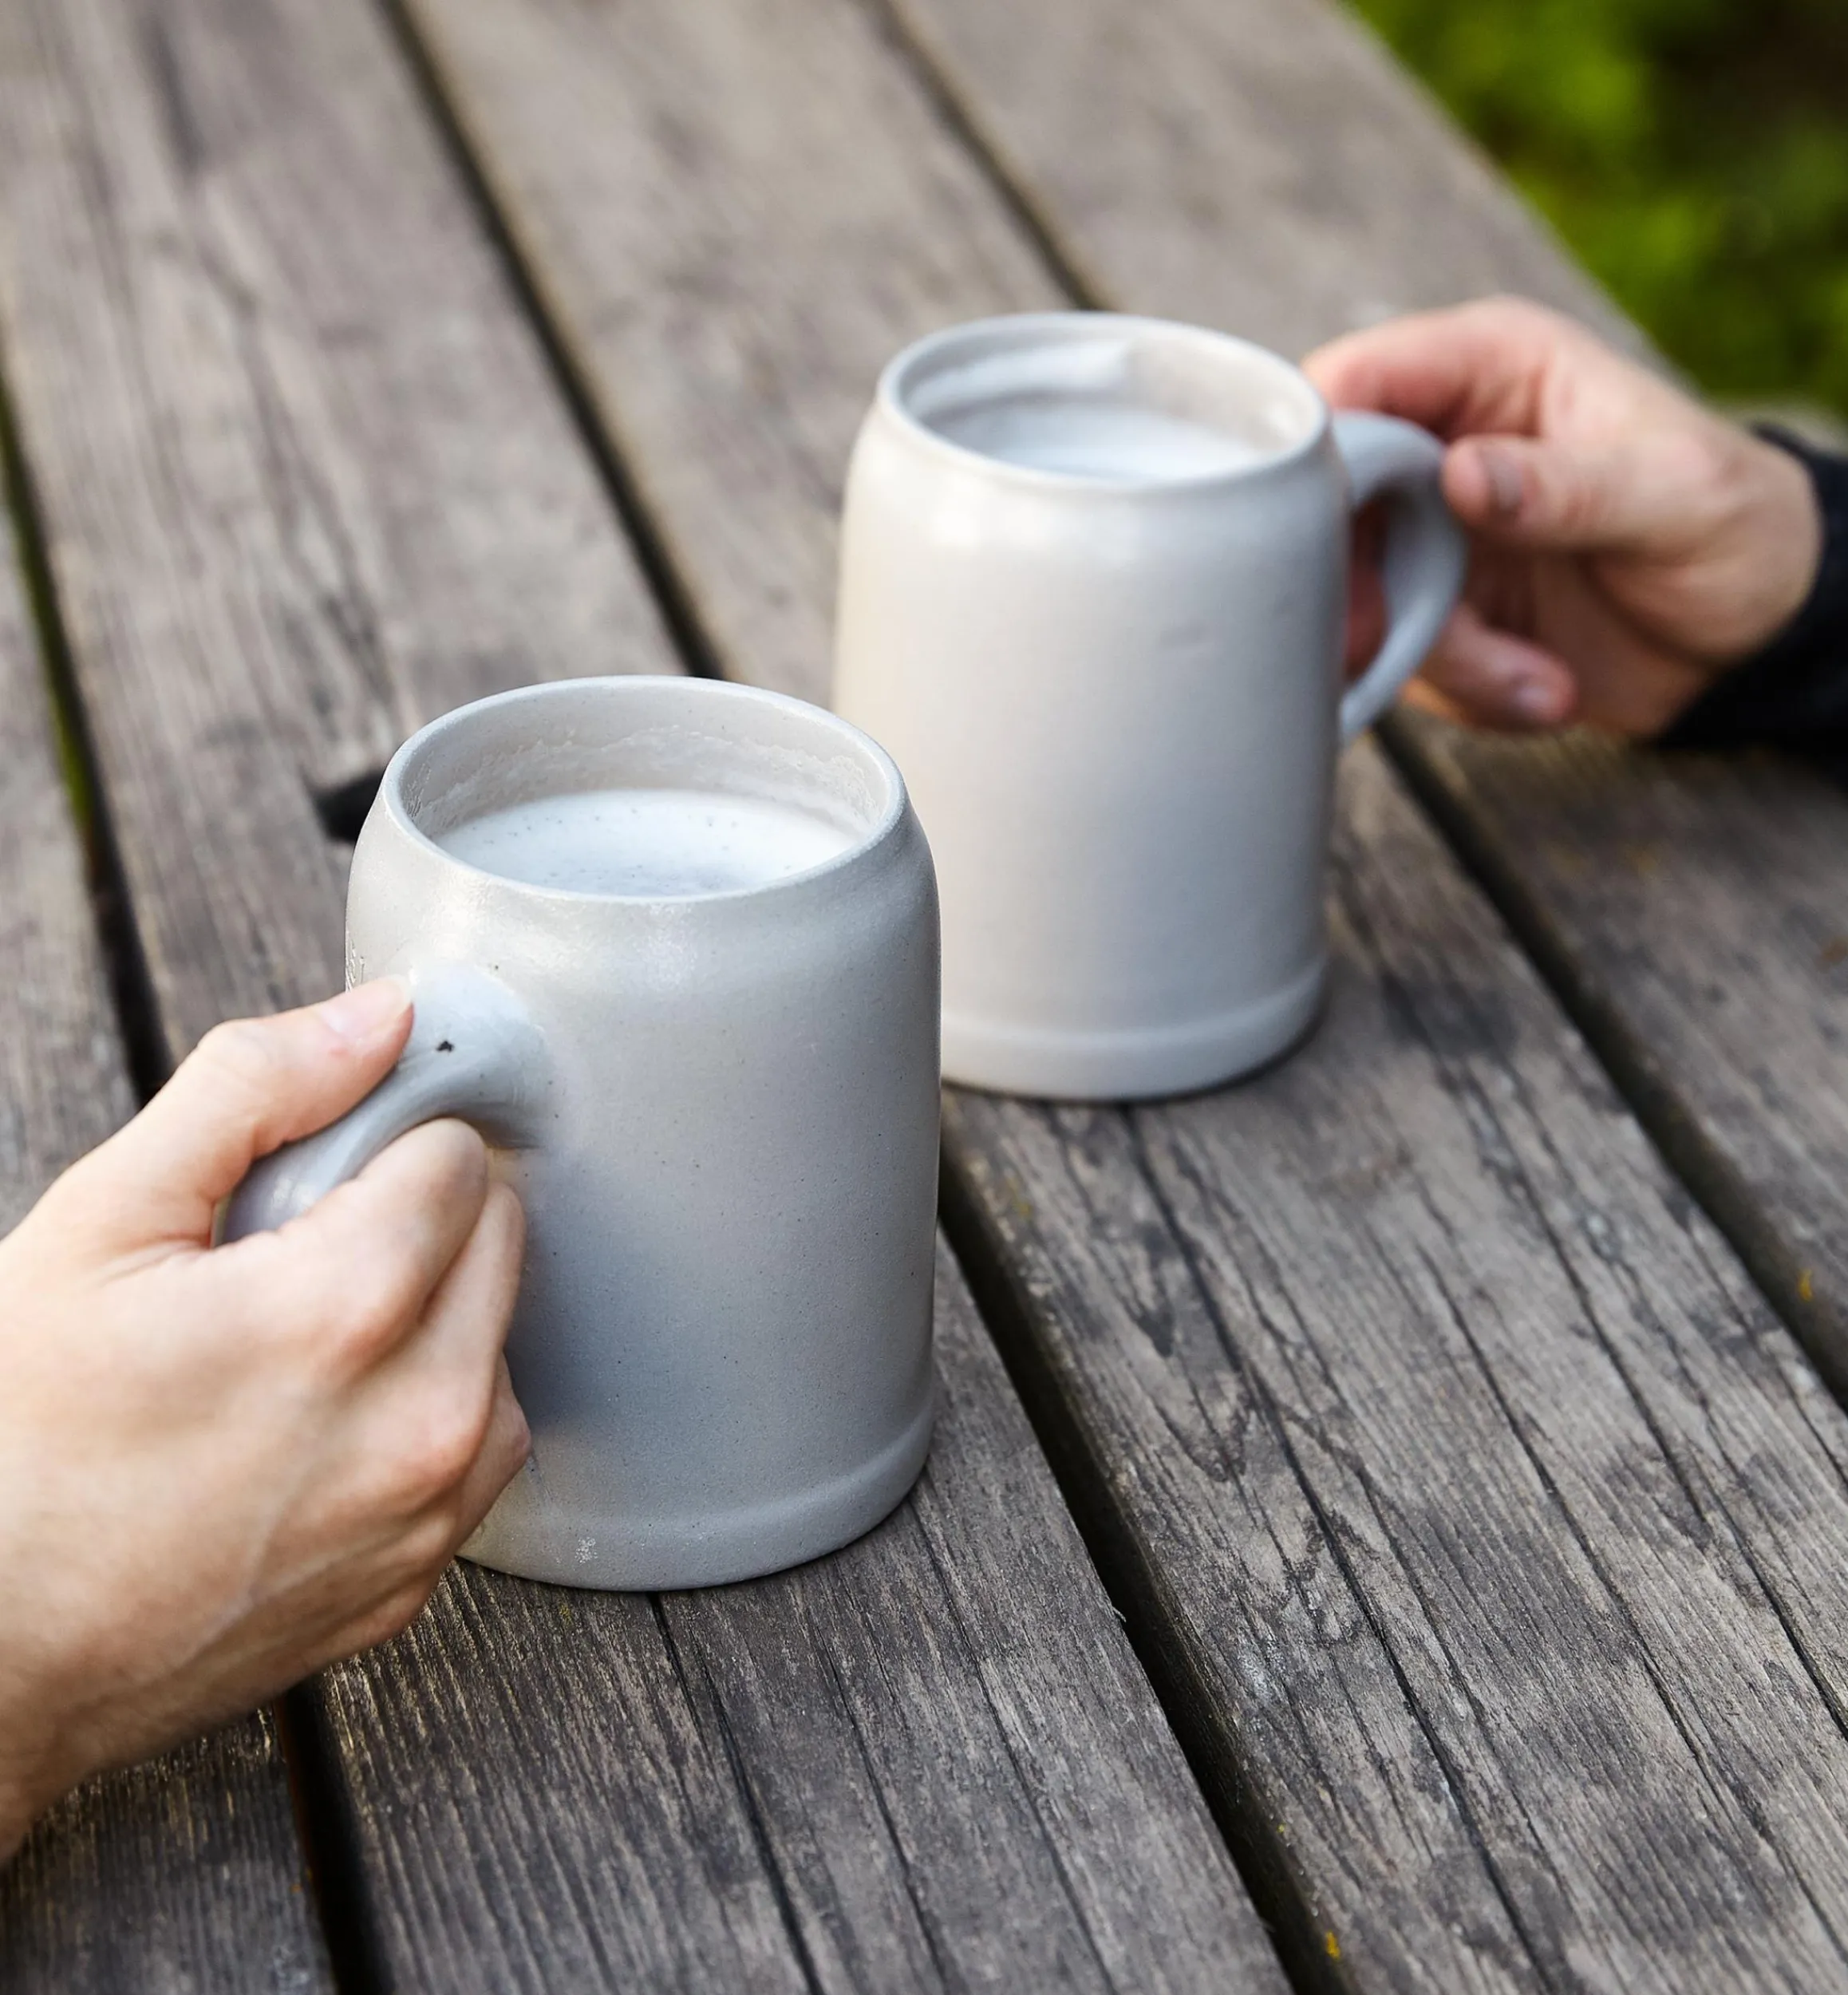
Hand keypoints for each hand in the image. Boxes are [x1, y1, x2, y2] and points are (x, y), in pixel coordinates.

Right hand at [0, 981, 527, 1858]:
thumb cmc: (22, 1438)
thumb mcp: (104, 1222)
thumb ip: (255, 1090)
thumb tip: (385, 1016)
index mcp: (347, 1311)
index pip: (459, 1156)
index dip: (385, 1147)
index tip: (321, 1176)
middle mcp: (421, 1419)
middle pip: (498, 1239)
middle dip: (416, 1221)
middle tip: (291, 1257)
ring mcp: (429, 1514)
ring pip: (501, 1340)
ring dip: (433, 1319)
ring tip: (298, 1347)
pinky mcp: (421, 1577)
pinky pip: (480, 1445)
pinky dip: (428, 1412)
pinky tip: (321, 1421)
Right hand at [1305, 296, 1823, 735]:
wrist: (1753, 637)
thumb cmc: (1736, 527)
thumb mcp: (1674, 494)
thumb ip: (1564, 486)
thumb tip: (1458, 473)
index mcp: (1492, 370)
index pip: (1358, 381)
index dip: (1319, 449)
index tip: (1335, 527)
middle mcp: (1444, 445)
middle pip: (1326, 504)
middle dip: (1360, 585)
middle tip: (1397, 638)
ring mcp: (1432, 534)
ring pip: (1358, 598)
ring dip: (1440, 658)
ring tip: (1539, 683)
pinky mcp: (1436, 612)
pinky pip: (1401, 661)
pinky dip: (1464, 692)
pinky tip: (1540, 690)